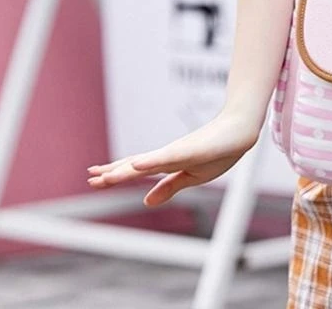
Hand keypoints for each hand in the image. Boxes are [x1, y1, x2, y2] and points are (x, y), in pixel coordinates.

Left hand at [86, 109, 261, 206]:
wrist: (241, 130)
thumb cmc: (220, 150)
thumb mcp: (193, 176)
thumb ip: (169, 186)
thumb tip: (146, 201)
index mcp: (169, 162)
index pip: (137, 169)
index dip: (115, 174)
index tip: (93, 179)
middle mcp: (169, 155)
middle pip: (136, 164)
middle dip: (113, 172)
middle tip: (90, 177)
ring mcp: (179, 151)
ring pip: (148, 162)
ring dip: (125, 169)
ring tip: (105, 176)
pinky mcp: (191, 149)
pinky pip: (168, 157)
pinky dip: (151, 161)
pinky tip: (138, 164)